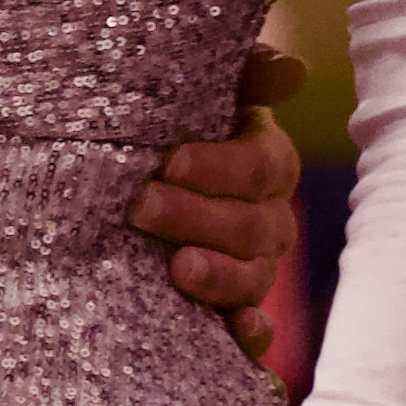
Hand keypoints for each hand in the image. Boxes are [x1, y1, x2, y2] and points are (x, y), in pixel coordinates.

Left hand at [130, 45, 310, 366]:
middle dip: (196, 217)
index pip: (259, 166)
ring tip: (177, 268)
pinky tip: (237, 332)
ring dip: (220, 275)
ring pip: (253, 277)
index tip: (169, 163)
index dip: (218, 167)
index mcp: (263, 161)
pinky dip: (249, 333)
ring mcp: (252, 267)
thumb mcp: (192, 92)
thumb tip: (292, 71)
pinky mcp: (228, 309)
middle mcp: (266, 218)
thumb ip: (242, 74)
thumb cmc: (161, 127)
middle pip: (250, 224)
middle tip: (141, 207)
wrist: (113, 179)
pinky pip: (253, 327)